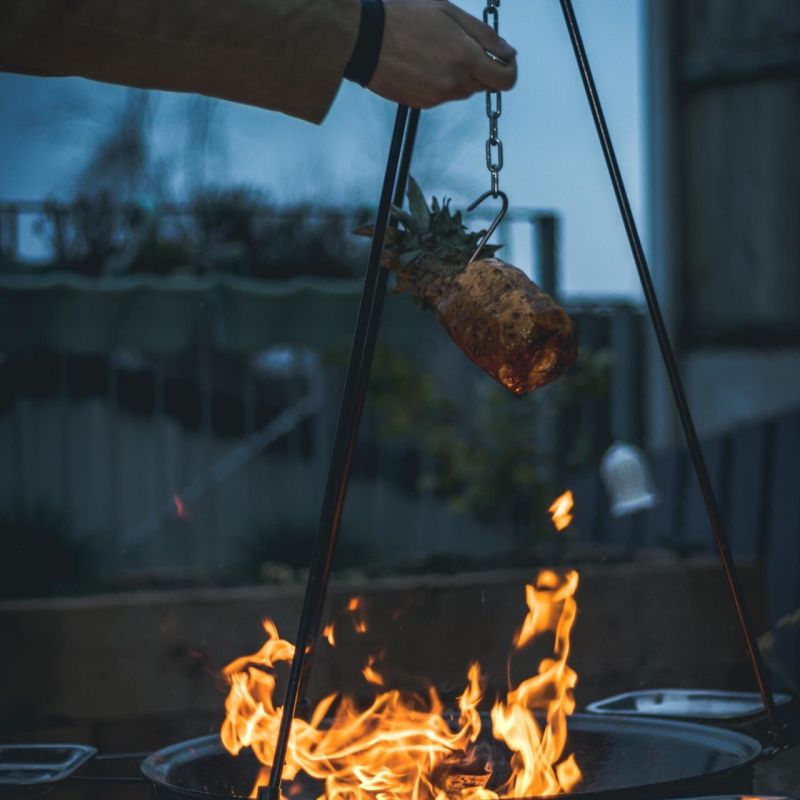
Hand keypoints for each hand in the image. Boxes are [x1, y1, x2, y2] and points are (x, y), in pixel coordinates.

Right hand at [368, 0, 516, 107]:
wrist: (365, 41)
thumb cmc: (405, 18)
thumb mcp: (449, 12)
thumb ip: (484, 35)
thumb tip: (508, 53)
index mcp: (465, 57)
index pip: (504, 79)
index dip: (509, 70)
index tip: (504, 60)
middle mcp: (454, 82)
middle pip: (484, 85)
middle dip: (480, 68)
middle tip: (461, 47)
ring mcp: (438, 96)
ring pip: (463, 91)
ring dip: (459, 76)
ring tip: (437, 53)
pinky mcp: (422, 104)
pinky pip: (443, 96)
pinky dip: (440, 83)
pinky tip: (423, 65)